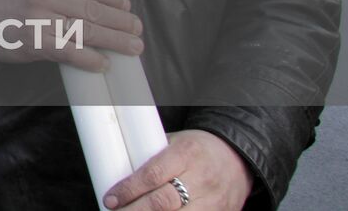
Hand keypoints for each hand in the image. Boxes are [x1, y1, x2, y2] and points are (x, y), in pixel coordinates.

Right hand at [0, 0, 141, 72]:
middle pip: (92, 9)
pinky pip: (69, 52)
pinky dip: (89, 58)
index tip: (126, 6)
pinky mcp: (34, 43)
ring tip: (132, 46)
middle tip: (137, 29)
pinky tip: (103, 63)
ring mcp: (38, 20)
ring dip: (114, 40)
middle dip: (120, 21)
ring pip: (86, 30)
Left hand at [105, 129, 251, 209]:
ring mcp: (214, 202)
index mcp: (186, 154)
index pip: (153, 174)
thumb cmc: (197, 149)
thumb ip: (151, 159)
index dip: (129, 189)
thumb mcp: (175, 144)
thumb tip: (117, 172)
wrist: (237, 158)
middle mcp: (201, 179)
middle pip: (163, 202)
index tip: (110, 199)